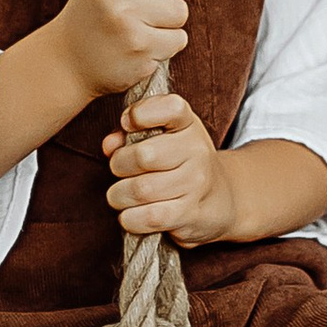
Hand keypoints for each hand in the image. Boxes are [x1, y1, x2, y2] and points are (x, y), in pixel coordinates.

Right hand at [56, 0, 195, 99]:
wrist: (68, 60)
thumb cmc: (96, 10)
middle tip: (138, 5)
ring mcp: (126, 21)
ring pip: (180, 10)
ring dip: (167, 21)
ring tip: (139, 25)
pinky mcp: (140, 50)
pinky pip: (179, 39)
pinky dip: (166, 44)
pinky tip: (140, 44)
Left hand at [103, 87, 232, 241]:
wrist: (217, 198)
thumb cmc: (177, 163)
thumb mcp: (159, 139)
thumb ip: (128, 136)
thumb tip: (109, 145)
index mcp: (188, 124)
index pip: (170, 108)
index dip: (142, 113)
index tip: (128, 123)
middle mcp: (197, 150)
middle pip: (143, 156)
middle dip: (119, 165)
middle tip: (119, 170)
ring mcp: (196, 183)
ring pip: (140, 190)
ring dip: (119, 195)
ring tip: (121, 195)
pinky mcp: (190, 213)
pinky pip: (148, 217)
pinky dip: (129, 218)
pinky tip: (131, 214)